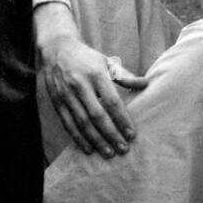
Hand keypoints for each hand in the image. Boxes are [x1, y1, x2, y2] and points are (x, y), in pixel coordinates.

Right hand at [40, 31, 146, 157]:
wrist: (57, 49)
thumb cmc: (87, 58)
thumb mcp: (106, 62)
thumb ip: (125, 76)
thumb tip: (146, 85)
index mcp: (96, 74)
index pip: (112, 101)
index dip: (122, 119)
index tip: (132, 135)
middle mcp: (80, 85)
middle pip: (97, 115)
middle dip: (111, 134)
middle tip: (123, 149)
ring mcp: (66, 94)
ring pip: (82, 122)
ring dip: (96, 140)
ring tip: (108, 153)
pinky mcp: (56, 101)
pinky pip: (68, 123)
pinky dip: (78, 138)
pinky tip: (88, 148)